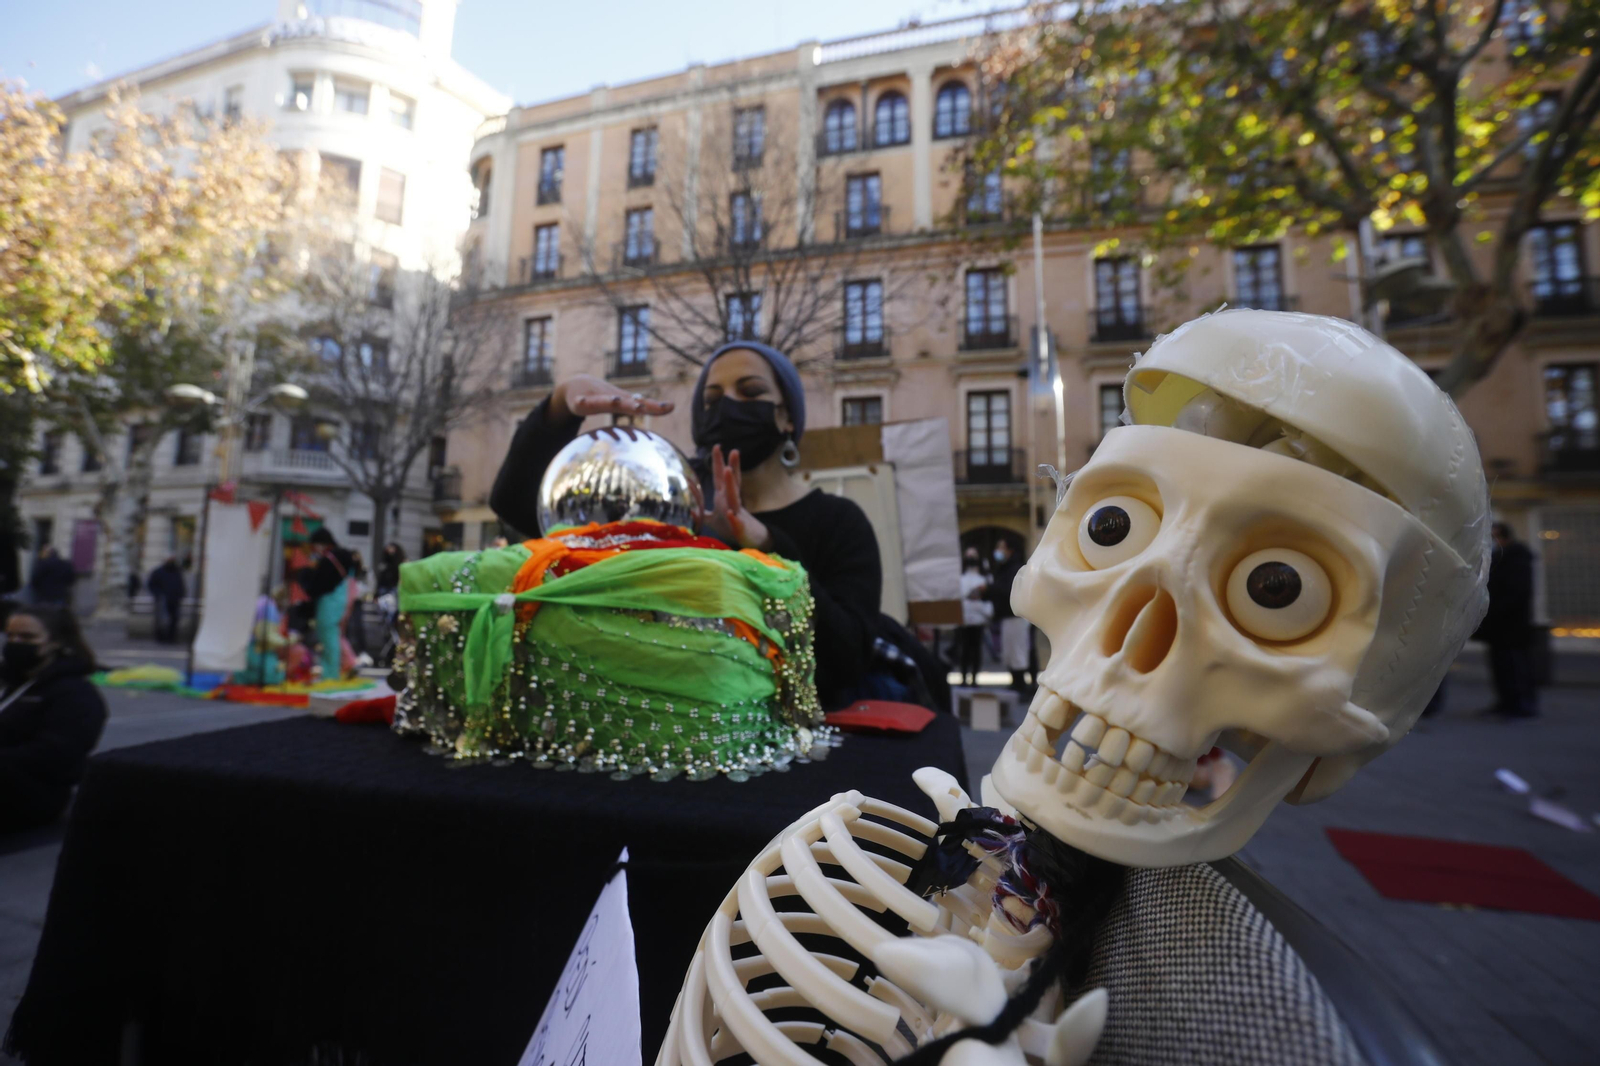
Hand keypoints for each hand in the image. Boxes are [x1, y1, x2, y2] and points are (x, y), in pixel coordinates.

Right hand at [549, 374, 673, 427]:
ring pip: (603, 401)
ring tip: (616, 401)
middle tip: (642, 408)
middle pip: (625, 402)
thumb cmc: (604, 395)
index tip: (671, 407)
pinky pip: (581, 402)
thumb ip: (645, 406)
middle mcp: (611, 398)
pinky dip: (582, 401)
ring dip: (610, 400)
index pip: (642, 404)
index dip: (656, 407)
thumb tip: (672, 407)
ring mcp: (595, 398)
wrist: (575, 385)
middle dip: (634, 405)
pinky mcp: (580, 401)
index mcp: (623, 400)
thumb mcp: (623, 402)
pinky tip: (581, 401)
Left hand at [690, 445, 770, 549]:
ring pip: (734, 497)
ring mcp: (737, 513)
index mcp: (724, 497)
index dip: (718, 462)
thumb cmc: (729, 526)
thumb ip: (699, 511)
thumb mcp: (710, 518)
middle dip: (731, 466)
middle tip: (732, 450)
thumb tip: (687, 505)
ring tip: (728, 471)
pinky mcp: (739, 528)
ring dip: (731, 484)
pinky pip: (736, 523)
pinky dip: (734, 519)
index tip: (716, 446)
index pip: (720, 477)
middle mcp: (731, 501)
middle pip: (731, 481)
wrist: (749, 540)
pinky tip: (731, 514)